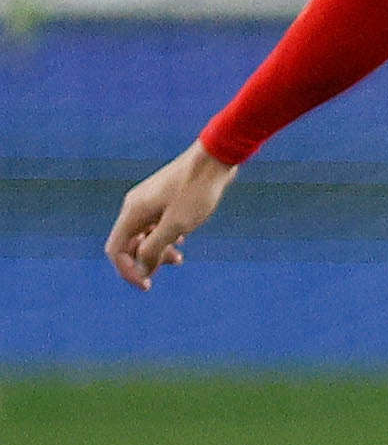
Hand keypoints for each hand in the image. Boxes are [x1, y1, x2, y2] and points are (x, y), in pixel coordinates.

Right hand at [108, 142, 236, 288]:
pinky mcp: (163, 197)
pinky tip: (183, 238)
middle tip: (173, 265)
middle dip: (146, 260)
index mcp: (132, 212)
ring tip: (180, 257)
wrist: (215, 158)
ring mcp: (148, 200)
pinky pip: (156, 223)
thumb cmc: (197, 191)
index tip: (147, 285)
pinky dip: (165, 235)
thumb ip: (155, 248)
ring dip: (158, 249)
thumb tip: (141, 268)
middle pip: (129, 243)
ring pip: (144, 234)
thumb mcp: (176, 225)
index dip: (128, 271)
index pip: (116, 250)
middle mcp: (134, 206)